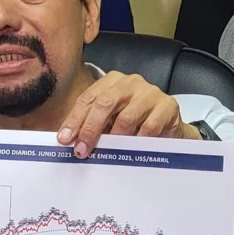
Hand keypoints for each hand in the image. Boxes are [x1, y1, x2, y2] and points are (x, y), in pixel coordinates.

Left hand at [57, 71, 200, 157]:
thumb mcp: (110, 119)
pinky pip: (149, 127)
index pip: (88, 99)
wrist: (168, 123)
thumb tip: (68, 141)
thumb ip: (91, 124)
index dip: (74, 120)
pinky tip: (132, 149)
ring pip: (126, 117)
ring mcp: (150, 92)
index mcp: (111, 81)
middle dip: (90, 128)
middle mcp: (130, 82)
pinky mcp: (167, 106)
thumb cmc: (134, 121)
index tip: (65, 139)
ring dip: (114, 139)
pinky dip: (138, 141)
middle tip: (82, 149)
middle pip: (104, 103)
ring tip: (108, 153)